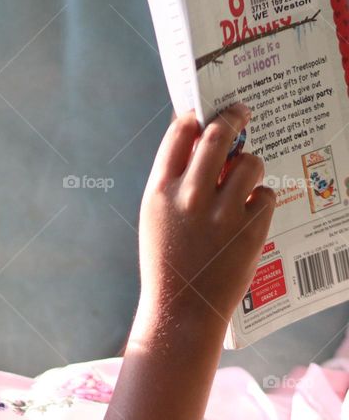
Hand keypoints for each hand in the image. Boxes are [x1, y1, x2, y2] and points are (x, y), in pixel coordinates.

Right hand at [137, 103, 275, 326]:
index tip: (203, 113)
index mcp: (160, 190)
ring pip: (250, 163)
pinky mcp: (250, 230)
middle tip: (241, 112)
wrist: (180, 307)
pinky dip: (259, 199)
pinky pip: (265, 195)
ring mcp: (222, 213)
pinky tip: (248, 211)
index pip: (179, 134)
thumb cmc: (165, 259)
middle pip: (218, 136)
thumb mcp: (154, 214)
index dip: (194, 117)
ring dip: (249, 165)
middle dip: (233, 117)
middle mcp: (190, 196)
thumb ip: (172, 181)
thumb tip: (195, 141)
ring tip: (244, 179)